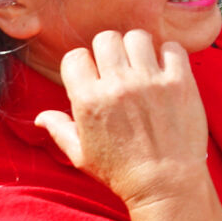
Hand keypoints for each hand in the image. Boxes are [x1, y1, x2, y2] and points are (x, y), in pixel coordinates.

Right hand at [35, 30, 209, 207]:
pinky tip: (166, 70)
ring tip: (142, 67)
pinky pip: (172, 48)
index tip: (93, 75)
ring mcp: (151, 81)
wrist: (166, 183)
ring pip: (138, 37)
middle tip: (118, 68)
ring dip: (138, 49)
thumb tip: (41, 117)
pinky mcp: (180, 82)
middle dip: (109, 51)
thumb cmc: (122, 172)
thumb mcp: (81, 155)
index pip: (75, 56)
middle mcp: (118, 85)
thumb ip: (60, 129)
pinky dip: (169, 55)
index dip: (82, 64)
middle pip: (106, 39)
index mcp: (89, 100)